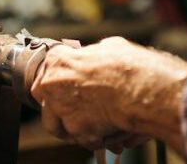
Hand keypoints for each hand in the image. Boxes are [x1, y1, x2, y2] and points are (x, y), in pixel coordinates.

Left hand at [31, 36, 186, 150]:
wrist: (142, 89)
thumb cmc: (130, 66)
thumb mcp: (111, 47)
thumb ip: (95, 55)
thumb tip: (98, 56)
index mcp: (58, 60)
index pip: (47, 69)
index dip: (61, 78)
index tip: (67, 84)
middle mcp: (52, 83)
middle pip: (44, 98)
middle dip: (59, 103)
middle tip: (78, 105)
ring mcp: (61, 109)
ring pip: (56, 124)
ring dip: (73, 125)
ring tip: (96, 121)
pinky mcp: (75, 130)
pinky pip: (81, 138)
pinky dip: (95, 137)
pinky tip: (110, 129)